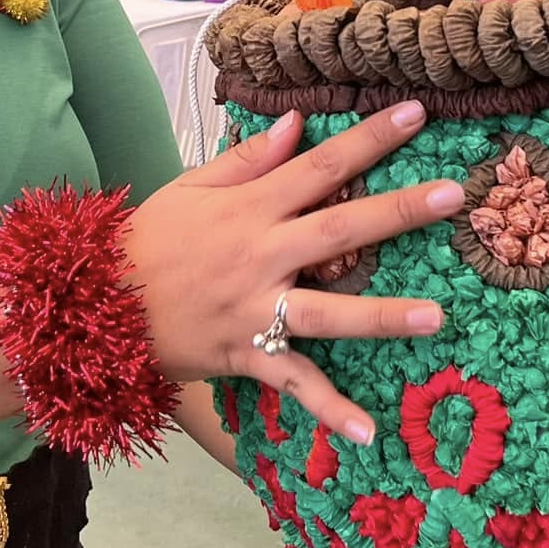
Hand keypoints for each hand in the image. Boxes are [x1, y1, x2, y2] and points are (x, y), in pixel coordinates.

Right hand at [126, 102, 458, 442]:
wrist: (92, 304)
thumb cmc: (145, 240)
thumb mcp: (190, 187)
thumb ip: (246, 158)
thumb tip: (297, 122)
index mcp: (249, 208)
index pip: (320, 166)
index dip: (368, 139)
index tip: (416, 114)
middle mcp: (260, 255)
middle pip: (340, 230)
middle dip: (399, 211)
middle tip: (456, 196)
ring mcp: (254, 309)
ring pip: (328, 313)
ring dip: (383, 316)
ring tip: (436, 315)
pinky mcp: (245, 356)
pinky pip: (293, 384)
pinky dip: (329, 410)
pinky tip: (368, 433)